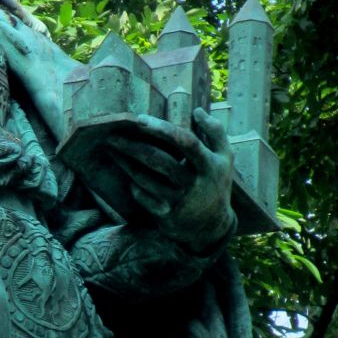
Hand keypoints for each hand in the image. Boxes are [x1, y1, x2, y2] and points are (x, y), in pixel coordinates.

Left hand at [102, 107, 234, 249]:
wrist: (211, 226)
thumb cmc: (216, 183)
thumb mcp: (225, 157)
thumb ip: (216, 132)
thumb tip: (198, 111)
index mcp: (209, 164)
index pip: (185, 142)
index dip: (162, 129)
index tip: (140, 120)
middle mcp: (193, 183)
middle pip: (158, 160)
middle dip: (132, 146)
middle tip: (112, 135)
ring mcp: (177, 200)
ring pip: (145, 178)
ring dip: (125, 163)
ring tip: (111, 149)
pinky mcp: (164, 214)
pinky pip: (142, 195)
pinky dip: (133, 183)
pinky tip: (126, 173)